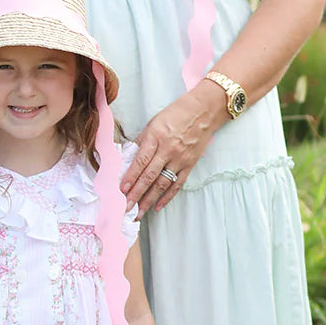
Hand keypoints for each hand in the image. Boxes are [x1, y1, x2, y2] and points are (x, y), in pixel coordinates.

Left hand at [121, 81, 223, 213]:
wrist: (204, 111)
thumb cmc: (176, 114)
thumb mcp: (154, 122)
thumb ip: (141, 141)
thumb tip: (128, 159)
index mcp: (156, 137)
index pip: (140, 161)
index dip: (130, 177)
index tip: (122, 190)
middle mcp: (168, 150)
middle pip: (149, 176)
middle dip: (136, 194)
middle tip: (126, 208)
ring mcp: (180, 159)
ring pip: (162, 183)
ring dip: (149, 200)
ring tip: (139, 213)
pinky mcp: (190, 164)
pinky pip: (177, 184)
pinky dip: (167, 197)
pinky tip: (157, 206)